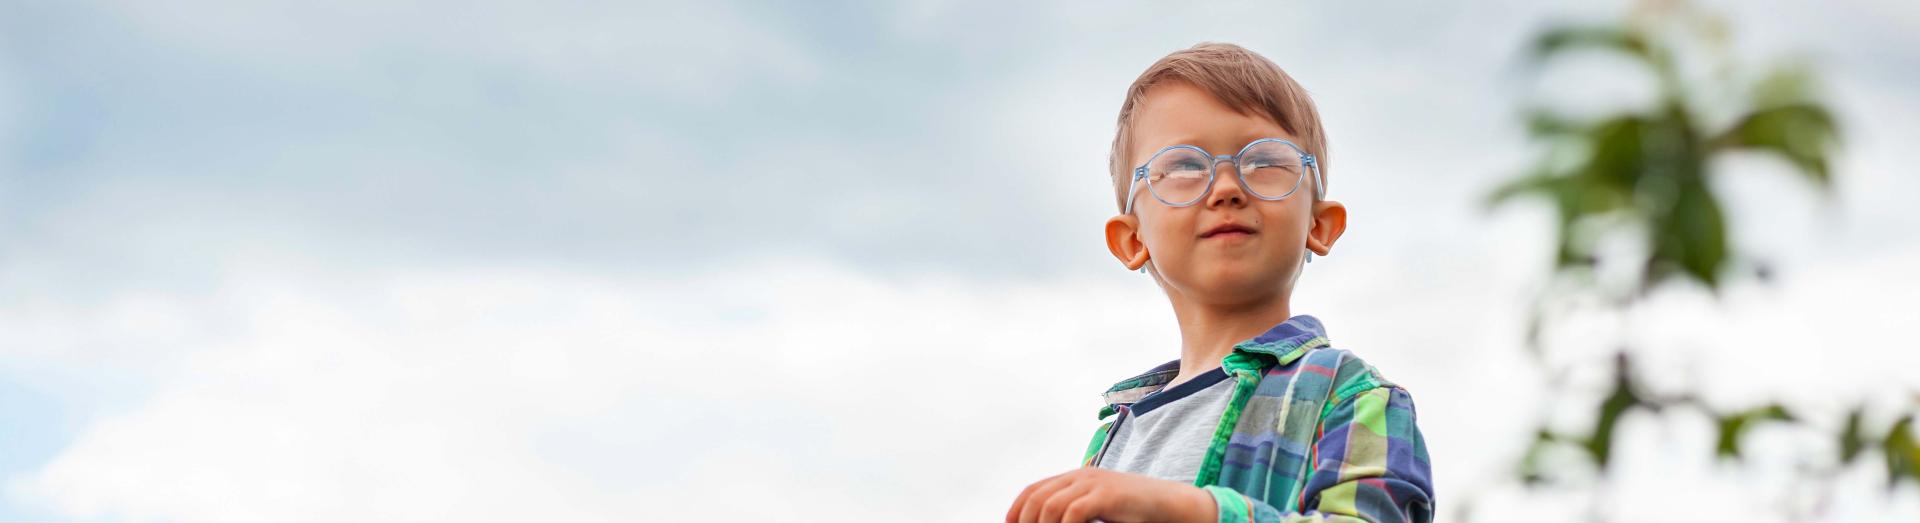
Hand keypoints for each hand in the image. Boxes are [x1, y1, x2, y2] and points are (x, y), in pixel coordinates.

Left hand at [1004, 467, 1215, 522]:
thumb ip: (1074, 511)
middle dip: (1025, 522)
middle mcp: (1081, 476)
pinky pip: (1073, 513)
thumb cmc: (1133, 511)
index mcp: (1076, 477)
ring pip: (1051, 506)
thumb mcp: (1097, 507)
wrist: (1168, 504)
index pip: (1034, 490)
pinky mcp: (1106, 495)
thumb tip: (1051, 522)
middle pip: (1038, 498)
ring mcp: (1093, 483)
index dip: (1016, 509)